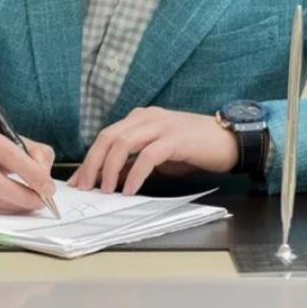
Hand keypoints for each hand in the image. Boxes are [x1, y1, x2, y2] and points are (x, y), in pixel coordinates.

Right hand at [0, 124, 55, 212]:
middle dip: (24, 196)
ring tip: (31, 202)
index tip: (48, 187)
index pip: (9, 156)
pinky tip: (14, 203)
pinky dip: (4, 207)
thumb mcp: (12, 137)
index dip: (32, 173)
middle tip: (42, 201)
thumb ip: (36, 153)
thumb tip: (45, 178)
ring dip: (16, 205)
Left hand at [67, 106, 237, 195]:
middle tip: (84, 187)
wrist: (229, 141)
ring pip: (123, 143)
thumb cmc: (194, 149)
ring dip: (110, 169)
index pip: (106, 137)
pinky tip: (130, 190)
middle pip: (108, 138)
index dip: (89, 158)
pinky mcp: (176, 139)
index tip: (78, 180)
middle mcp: (147, 117)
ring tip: (105, 190)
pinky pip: (148, 156)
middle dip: (92, 163)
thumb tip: (110, 178)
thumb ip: (134, 161)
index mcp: (139, 118)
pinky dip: (136, 174)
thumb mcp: (158, 155)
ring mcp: (161, 125)